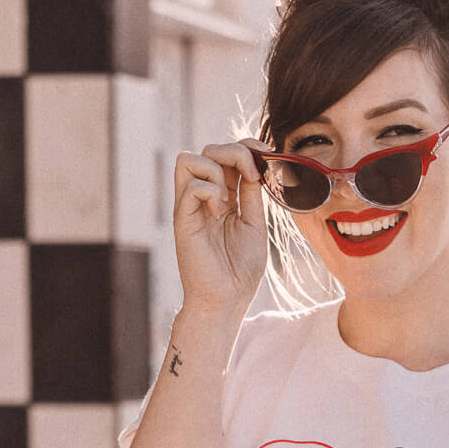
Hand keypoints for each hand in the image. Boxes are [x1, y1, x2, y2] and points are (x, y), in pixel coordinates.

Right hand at [173, 142, 268, 314]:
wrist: (226, 301)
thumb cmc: (240, 271)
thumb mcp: (255, 224)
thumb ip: (252, 194)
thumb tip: (255, 165)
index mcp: (223, 198)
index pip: (226, 155)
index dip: (245, 147)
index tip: (266, 155)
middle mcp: (204, 198)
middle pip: (208, 149)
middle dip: (234, 152)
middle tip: (251, 176)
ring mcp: (190, 207)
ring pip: (188, 158)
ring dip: (217, 170)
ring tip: (227, 200)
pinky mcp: (182, 219)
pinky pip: (191, 185)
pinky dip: (210, 191)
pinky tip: (219, 213)